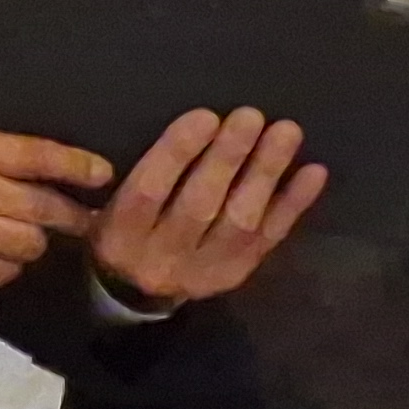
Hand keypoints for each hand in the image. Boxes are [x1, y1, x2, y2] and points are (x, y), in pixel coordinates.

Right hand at [0, 126, 109, 299]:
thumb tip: (52, 166)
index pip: (35, 154)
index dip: (75, 165)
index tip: (104, 174)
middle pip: (44, 205)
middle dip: (71, 214)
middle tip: (84, 218)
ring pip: (32, 242)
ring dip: (30, 239)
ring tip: (10, 233)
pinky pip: (10, 269)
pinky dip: (5, 263)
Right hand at [88, 106, 326, 309]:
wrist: (133, 291)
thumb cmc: (120, 227)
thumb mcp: (95, 206)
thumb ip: (118, 176)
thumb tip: (164, 138)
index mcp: (120, 236)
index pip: (148, 192)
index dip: (177, 153)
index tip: (206, 116)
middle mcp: (162, 257)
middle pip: (198, 206)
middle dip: (227, 158)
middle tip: (251, 116)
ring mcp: (204, 270)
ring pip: (239, 222)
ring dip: (265, 174)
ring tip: (286, 132)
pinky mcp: (236, 273)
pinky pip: (269, 238)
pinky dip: (293, 204)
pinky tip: (313, 171)